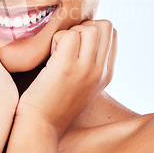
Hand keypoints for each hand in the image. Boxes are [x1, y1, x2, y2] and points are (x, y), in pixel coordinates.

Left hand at [17, 19, 116, 138]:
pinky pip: (68, 35)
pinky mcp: (66, 68)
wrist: (41, 127)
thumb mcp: (83, 84)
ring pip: (89, 27)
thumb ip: (90, 63)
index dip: (91, 31)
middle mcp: (101, 71)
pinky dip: (56, 39)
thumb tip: (85, 35)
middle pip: (104, 26)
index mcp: (106, 74)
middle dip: (83, 27)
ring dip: (69, 33)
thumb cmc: (54, 103)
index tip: (75, 46)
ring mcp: (86, 69)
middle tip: (66, 46)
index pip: (112, 33)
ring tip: (58, 52)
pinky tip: (50, 56)